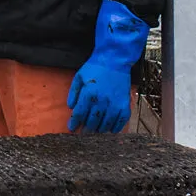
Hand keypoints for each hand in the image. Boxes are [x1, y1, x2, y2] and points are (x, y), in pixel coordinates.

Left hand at [68, 0, 149, 132]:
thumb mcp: (79, 77)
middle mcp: (102, 101)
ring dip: (99, 130)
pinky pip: (120, 122)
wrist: (114, 61)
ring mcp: (115, 105)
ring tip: (94, 133)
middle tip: (82, 134)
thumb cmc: (94, 68)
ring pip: (105, 124)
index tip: (71, 129)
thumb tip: (70, 107)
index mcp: (89, 94)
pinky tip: (109, 130)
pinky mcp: (125, 106)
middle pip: (92, 121)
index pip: (79, 113)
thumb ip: (73, 93)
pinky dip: (114, 128)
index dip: (74, 123)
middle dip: (86, 129)